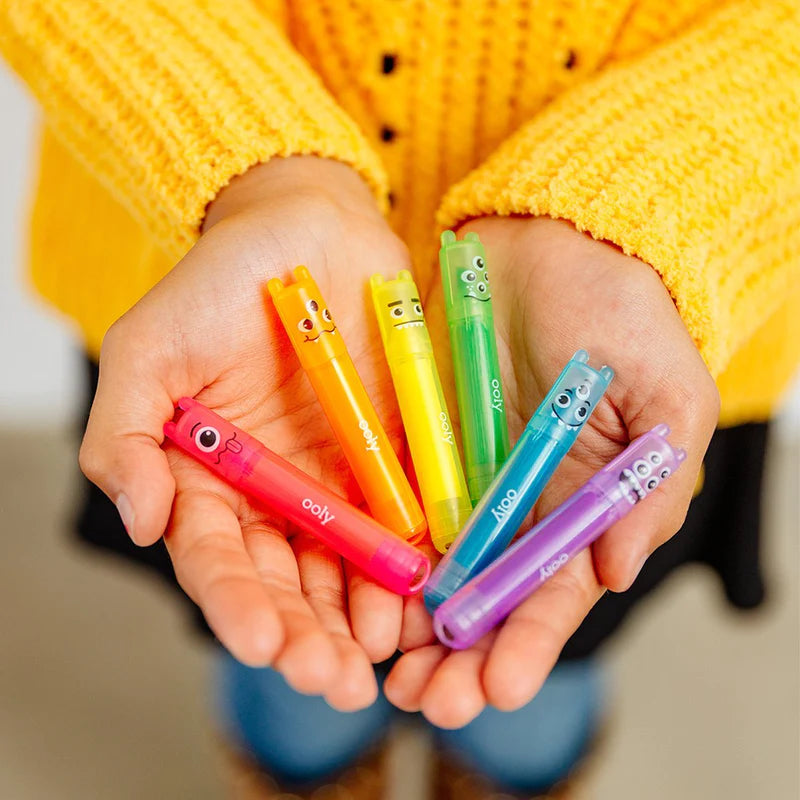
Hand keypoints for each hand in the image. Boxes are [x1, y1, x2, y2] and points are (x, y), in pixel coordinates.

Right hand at [79, 156, 412, 709]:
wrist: (306, 233)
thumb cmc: (218, 284)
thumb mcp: (151, 348)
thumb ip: (125, 432)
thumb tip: (138, 518)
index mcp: (209, 480)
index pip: (218, 558)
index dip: (236, 604)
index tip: (260, 643)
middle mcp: (275, 494)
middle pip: (287, 580)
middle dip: (305, 635)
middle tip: (329, 681)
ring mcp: (337, 482)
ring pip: (347, 568)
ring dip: (360, 620)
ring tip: (377, 660)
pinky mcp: (394, 460)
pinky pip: (404, 521)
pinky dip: (411, 564)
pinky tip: (422, 602)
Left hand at [384, 217, 719, 726]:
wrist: (553, 242)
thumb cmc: (622, 311)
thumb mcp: (664, 396)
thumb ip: (649, 486)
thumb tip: (615, 569)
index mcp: (582, 503)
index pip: (556, 591)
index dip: (529, 643)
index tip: (499, 689)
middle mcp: (520, 502)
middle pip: (488, 595)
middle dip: (462, 655)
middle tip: (428, 702)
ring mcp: (466, 475)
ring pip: (436, 566)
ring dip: (412, 624)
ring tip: (386, 675)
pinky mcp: (420, 441)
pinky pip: (397, 505)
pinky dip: (380, 555)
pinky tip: (359, 596)